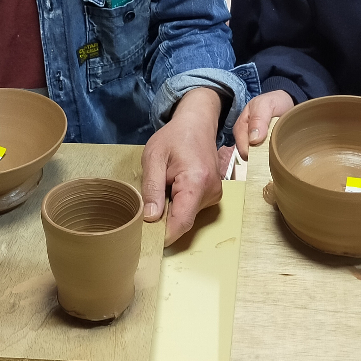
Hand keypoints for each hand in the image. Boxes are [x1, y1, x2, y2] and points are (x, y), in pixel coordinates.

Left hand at [141, 87, 223, 245]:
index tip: (145, 237)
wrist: (197, 124)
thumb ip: (151, 188)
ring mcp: (215, 195)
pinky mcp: (213, 195)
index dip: (163, 235)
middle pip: (183, 221)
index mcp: (197, 182)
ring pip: (187, 216)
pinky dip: (179, 204)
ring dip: (171, 210)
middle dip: (163, 219)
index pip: (181, 222)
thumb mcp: (153, 157)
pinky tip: (173, 188)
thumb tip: (150, 218)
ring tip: (164, 186)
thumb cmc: (174, 138)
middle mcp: (211, 192)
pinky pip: (192, 209)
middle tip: (147, 203)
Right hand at [231, 90, 294, 158]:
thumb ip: (258, 119)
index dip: (253, 153)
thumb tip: (253, 140)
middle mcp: (245, 137)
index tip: (267, 150)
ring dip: (267, 155)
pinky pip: (265, 156)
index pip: (242, 148)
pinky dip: (271, 155)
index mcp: (241, 127)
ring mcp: (254, 143)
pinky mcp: (263, 147)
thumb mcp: (265, 105)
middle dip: (261, 155)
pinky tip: (278, 150)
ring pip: (258, 157)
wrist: (287, 102)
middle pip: (249, 155)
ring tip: (277, 147)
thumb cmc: (274, 102)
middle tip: (275, 147)